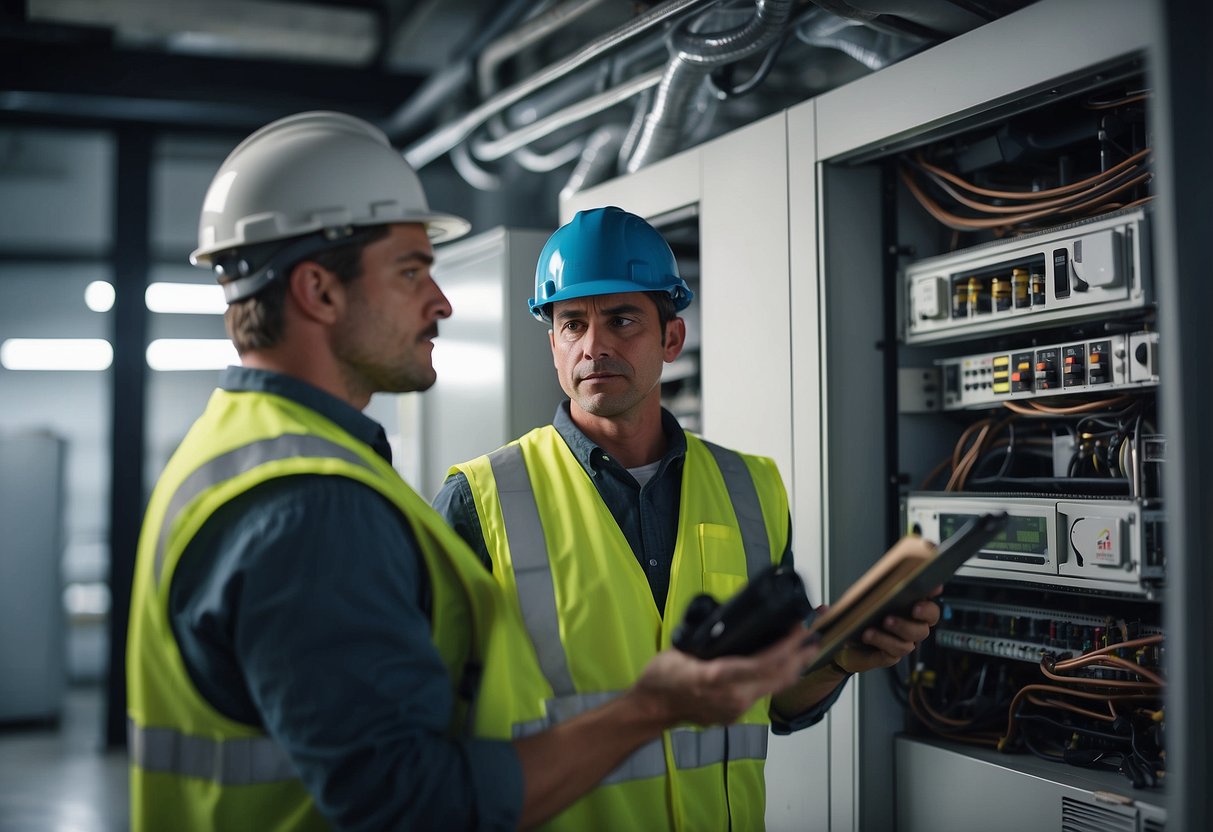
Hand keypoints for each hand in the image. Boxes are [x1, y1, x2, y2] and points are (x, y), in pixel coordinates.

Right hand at [632, 625, 819, 726]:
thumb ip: (709, 640)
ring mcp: (738, 709)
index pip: (767, 662)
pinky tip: (784, 663)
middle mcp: (735, 697)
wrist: (652, 710)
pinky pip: (765, 691)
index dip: (789, 644)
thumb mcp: (681, 650)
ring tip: (807, 646)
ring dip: (794, 665)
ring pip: (776, 686)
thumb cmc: (661, 677)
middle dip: (802, 654)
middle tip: (816, 633)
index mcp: (720, 678)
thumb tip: (733, 623)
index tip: (801, 626)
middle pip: (780, 676)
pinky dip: (778, 675)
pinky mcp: (737, 713)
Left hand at [831, 588, 941, 674]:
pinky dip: (882, 641)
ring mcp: (903, 641)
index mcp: (906, 606)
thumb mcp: (849, 606)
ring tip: (885, 621)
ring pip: (912, 637)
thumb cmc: (854, 622)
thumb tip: (823, 608)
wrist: (841, 649)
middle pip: (930, 618)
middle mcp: (910, 624)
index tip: (934, 584)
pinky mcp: (891, 656)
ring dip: (900, 628)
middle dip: (925, 611)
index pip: (927, 595)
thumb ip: (842, 603)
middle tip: (914, 607)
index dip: (934, 589)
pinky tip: (869, 635)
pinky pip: (894, 651)